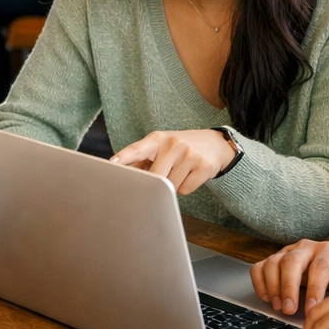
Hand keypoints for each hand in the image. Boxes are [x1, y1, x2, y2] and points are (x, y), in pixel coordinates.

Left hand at [110, 129, 235, 194]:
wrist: (214, 144)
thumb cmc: (180, 148)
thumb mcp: (161, 147)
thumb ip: (142, 160)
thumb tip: (122, 177)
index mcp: (157, 139)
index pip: (137, 149)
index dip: (125, 157)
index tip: (113, 163)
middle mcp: (173, 143)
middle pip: (154, 177)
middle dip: (156, 183)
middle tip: (164, 175)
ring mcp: (189, 154)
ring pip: (170, 186)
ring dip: (172, 185)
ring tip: (180, 171)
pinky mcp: (203, 166)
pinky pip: (185, 189)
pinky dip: (186, 187)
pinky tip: (191, 174)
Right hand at [251, 239, 328, 315]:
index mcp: (328, 252)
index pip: (319, 268)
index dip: (314, 290)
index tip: (311, 311)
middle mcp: (306, 248)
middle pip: (291, 262)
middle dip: (288, 288)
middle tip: (288, 310)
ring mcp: (287, 251)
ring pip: (273, 263)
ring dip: (272, 287)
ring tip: (278, 306)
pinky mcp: (274, 258)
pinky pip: (259, 267)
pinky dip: (259, 283)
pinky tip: (267, 298)